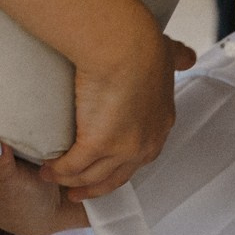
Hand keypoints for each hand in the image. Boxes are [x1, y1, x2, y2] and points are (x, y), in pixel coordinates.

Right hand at [42, 33, 190, 202]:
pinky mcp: (96, 145)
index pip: (140, 155)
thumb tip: (187, 56)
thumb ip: (177, 57)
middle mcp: (143, 144)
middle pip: (117, 175)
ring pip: (92, 175)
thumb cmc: (143, 44)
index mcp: (159, 125)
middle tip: (77, 190)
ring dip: (71, 180)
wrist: (124, 45)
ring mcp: (121, 148)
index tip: (106, 166)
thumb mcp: (168, 54)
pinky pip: (72, 166)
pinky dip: (58, 170)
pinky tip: (47, 169)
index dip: (121, 163)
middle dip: (95, 186)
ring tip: (53, 177)